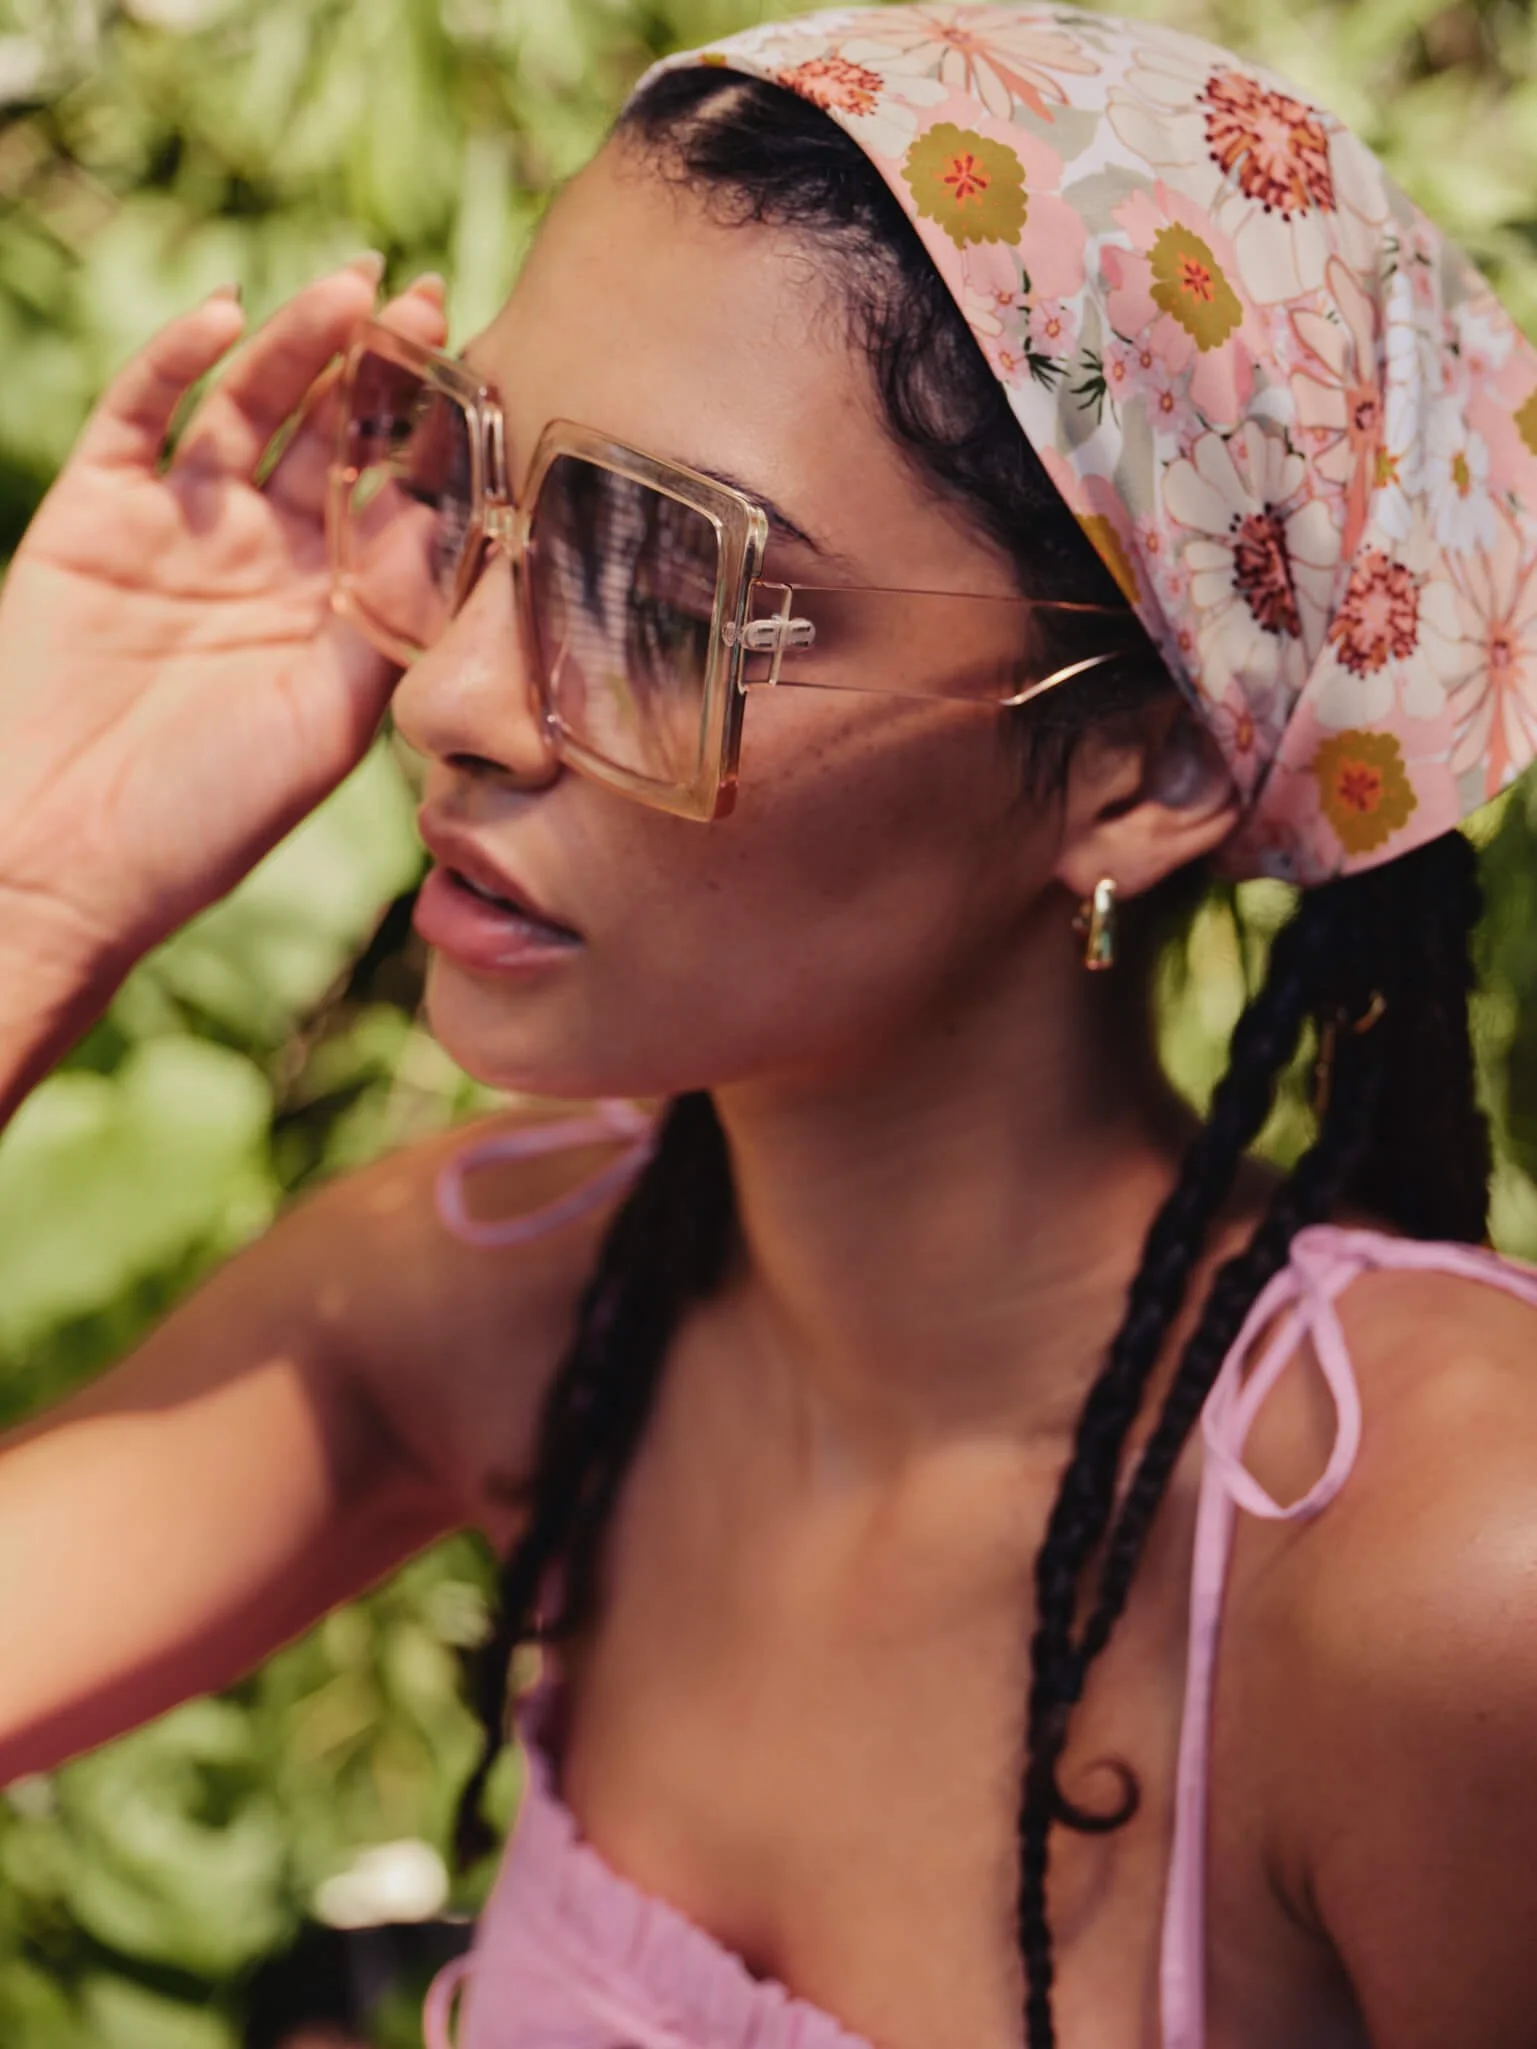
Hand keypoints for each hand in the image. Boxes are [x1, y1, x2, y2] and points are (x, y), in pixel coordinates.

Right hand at [0, 261, 446, 994]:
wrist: (61, 857)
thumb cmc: (205, 816)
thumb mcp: (325, 724)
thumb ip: (385, 626)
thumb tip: (459, 529)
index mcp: (332, 611)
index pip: (394, 500)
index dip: (433, 436)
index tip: (484, 369)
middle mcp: (264, 559)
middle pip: (329, 435)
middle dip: (374, 366)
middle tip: (422, 297)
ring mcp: (179, 527)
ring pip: (246, 407)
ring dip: (294, 344)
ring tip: (347, 288)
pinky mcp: (94, 512)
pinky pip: (138, 415)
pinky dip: (173, 361)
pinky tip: (223, 315)